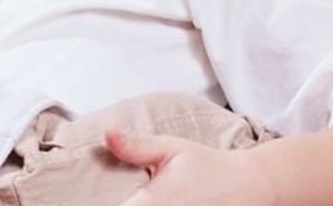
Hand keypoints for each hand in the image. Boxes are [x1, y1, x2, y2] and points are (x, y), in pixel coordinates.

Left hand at [104, 129, 276, 205]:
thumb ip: (135, 147)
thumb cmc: (208, 166)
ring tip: (136, 198)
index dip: (98, 205)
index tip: (82, 200)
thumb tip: (106, 134)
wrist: (250, 186)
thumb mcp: (172, 149)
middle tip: (123, 195)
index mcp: (152, 205)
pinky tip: (153, 204)